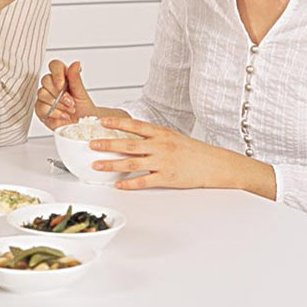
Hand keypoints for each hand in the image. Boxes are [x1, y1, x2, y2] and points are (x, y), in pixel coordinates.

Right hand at [35, 60, 98, 129]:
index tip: (62, 85)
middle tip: (71, 102)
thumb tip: (75, 64)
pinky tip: (63, 115)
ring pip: (42, 93)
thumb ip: (76, 79)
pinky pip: (41, 107)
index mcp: (63, 77)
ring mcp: (45, 97)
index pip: (54, 66)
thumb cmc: (83, 108)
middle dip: (59, 94)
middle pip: (45, 80)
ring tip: (69, 110)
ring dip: (58, 104)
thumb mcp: (81, 93)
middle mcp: (52, 85)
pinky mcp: (40, 109)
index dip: (56, 74)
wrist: (83, 124)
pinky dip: (54, 113)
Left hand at [89, 116, 275, 198]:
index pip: (135, 125)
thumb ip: (153, 136)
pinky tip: (119, 184)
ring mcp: (163, 162)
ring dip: (112, 164)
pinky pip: (144, 180)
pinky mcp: (167, 178)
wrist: (215, 164)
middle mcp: (160, 145)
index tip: (102, 122)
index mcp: (161, 133)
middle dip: (107, 143)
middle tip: (92, 144)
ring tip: (97, 165)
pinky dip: (129, 183)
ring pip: (132, 162)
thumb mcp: (173, 136)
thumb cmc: (194, 150)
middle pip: (129, 143)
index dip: (117, 123)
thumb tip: (132, 135)